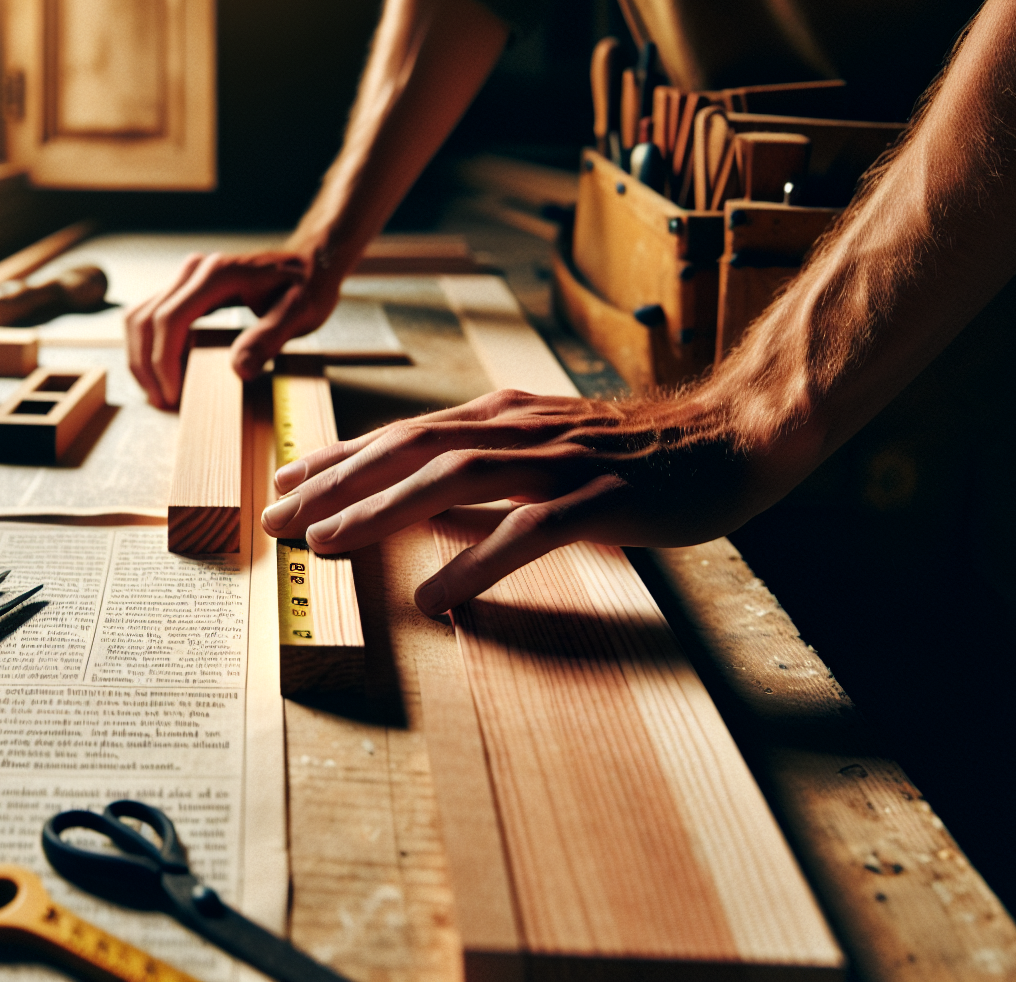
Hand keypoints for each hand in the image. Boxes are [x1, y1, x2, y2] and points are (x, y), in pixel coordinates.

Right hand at [124, 251, 339, 409]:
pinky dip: (150, 345)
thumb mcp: (301, 313)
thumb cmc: (308, 284)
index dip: (163, 360)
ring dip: (141, 356)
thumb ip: (269, 339)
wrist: (311, 261)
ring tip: (159, 390)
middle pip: (146, 318)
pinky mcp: (187, 288)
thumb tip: (240, 370)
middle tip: (162, 401)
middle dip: (146, 365)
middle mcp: (197, 270)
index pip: (170, 318)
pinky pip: (152, 315)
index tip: (172, 393)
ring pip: (140, 316)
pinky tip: (166, 370)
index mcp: (220, 274)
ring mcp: (188, 277)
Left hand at [259, 388, 811, 615]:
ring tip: (328, 546)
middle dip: (337, 482)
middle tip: (278, 518)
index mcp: (506, 418)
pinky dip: (476, 561)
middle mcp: (523, 431)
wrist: (737, 436)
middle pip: (411, 450)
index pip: (405, 434)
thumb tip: (422, 516)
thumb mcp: (551, 454)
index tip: (286, 486)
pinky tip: (436, 597)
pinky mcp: (602, 498)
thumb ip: (488, 479)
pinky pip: (528, 531)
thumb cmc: (642, 454)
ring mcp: (562, 462)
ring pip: (453, 478)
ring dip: (382, 512)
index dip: (340, 460)